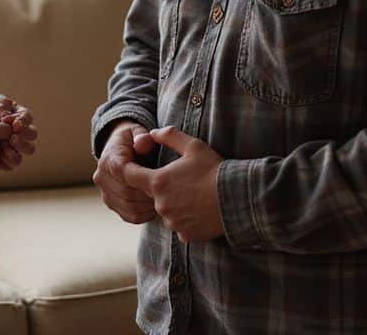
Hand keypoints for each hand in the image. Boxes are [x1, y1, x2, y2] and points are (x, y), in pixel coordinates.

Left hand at [0, 93, 38, 169]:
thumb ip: (0, 104)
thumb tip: (8, 116)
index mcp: (18, 115)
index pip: (28, 117)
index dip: (24, 122)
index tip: (14, 124)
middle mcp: (20, 131)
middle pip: (31, 136)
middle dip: (24, 138)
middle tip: (12, 138)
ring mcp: (14, 146)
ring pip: (26, 152)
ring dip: (18, 151)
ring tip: (5, 149)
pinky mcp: (5, 159)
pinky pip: (11, 164)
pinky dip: (7, 162)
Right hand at [93, 120, 159, 223]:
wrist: (120, 149)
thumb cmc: (134, 140)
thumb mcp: (138, 132)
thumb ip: (142, 136)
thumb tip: (144, 143)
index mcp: (108, 159)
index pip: (123, 173)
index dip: (143, 178)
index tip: (162, 177)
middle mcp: (101, 178)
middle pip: (127, 193)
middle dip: (148, 194)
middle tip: (168, 192)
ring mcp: (105, 193)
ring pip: (129, 207)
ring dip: (148, 206)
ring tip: (163, 199)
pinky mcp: (111, 204)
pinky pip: (129, 216)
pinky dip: (145, 214)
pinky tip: (156, 206)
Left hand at [122, 126, 224, 242]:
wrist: (236, 198)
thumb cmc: (214, 170)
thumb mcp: (193, 146)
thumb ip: (169, 136)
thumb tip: (152, 132)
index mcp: (158, 182)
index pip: (130, 176)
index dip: (130, 170)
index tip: (134, 167)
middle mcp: (161, 205)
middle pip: (152, 195)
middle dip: (162, 188)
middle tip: (184, 181)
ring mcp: (172, 222)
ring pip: (167, 211)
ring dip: (175, 205)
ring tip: (196, 196)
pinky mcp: (185, 235)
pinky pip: (180, 226)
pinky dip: (187, 220)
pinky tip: (201, 210)